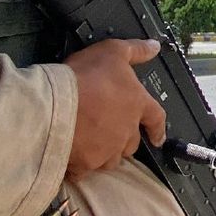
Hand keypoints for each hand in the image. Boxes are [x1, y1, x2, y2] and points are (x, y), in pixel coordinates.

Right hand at [64, 38, 166, 178]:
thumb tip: (154, 46)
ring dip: (105, 152)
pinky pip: (86, 169)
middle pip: (132, 142)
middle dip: (124, 139)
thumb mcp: (112, 52)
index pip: (156, 118)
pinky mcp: (87, 164)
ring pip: (112, 158)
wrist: (56, 106)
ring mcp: (107, 150)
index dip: (158, 128)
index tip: (159, 138)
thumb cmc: (86, 77)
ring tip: (90, 143)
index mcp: (137, 105)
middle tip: (109, 132)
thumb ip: (135, 50)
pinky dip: (80, 163)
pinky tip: (71, 156)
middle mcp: (127, 131)